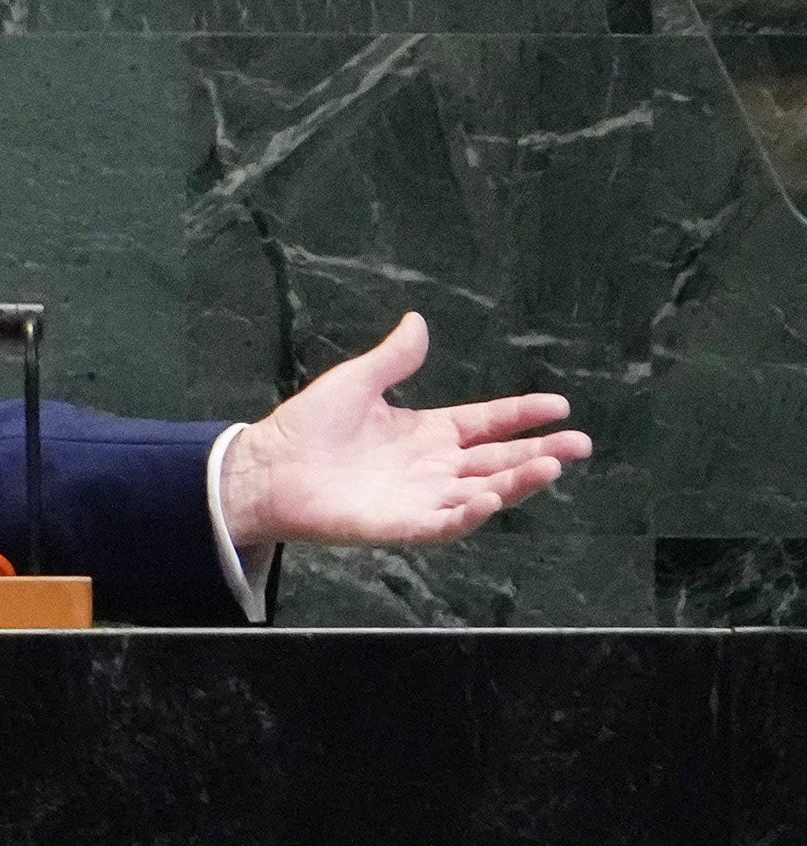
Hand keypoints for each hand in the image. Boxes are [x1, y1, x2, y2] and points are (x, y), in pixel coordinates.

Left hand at [219, 312, 591, 549]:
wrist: (266, 467)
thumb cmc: (307, 426)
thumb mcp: (357, 383)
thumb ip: (393, 358)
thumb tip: (417, 321)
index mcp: (427, 433)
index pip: (487, 424)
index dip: (522, 415)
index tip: (560, 405)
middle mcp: (432, 468)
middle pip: (498, 461)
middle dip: (540, 453)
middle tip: (581, 444)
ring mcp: (419, 498)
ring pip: (481, 492)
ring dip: (517, 483)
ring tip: (551, 466)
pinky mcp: (399, 524)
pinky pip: (442, 523)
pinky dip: (468, 514)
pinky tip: (491, 499)